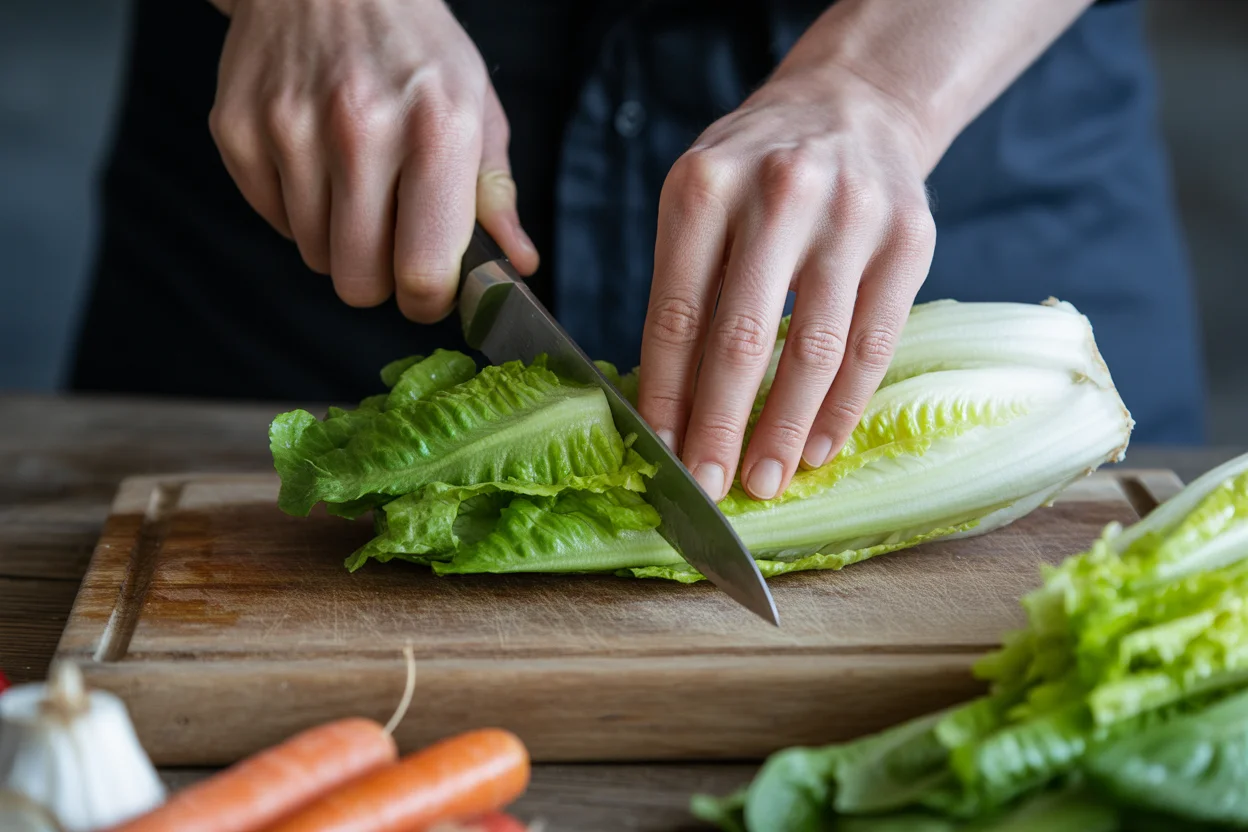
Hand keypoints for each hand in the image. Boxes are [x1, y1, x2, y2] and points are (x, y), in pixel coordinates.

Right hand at [208, 0, 537, 321]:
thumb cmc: (413, 47)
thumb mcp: (475, 106)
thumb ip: (494, 194)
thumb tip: (517, 264)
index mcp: (436, 131)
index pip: (423, 272)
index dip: (427, 299)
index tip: (429, 289)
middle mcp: (360, 130)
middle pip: (359, 281)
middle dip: (380, 278)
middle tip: (392, 242)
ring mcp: (290, 130)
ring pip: (314, 256)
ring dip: (338, 240)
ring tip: (356, 186)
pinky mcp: (239, 130)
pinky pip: (273, 220)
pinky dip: (298, 209)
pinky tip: (317, 162)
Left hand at [637, 65, 935, 501]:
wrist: (853, 103)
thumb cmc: (756, 167)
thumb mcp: (699, 199)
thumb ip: (684, 286)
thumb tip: (671, 404)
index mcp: (705, 187)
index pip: (677, 313)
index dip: (666, 393)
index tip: (659, 451)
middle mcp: (780, 195)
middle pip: (743, 338)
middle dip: (721, 426)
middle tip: (708, 486)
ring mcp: (853, 217)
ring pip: (815, 350)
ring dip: (786, 430)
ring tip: (765, 480)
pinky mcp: (909, 241)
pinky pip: (874, 344)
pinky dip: (843, 406)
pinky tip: (819, 447)